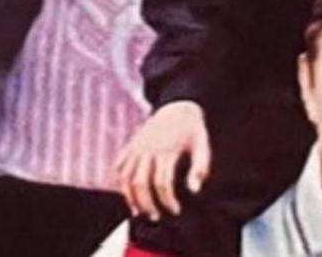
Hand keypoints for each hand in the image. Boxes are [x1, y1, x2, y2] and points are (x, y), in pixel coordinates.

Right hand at [113, 100, 211, 220]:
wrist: (177, 105)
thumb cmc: (192, 128)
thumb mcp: (202, 144)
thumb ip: (200, 167)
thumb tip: (194, 191)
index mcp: (166, 149)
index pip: (162, 183)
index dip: (168, 201)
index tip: (175, 210)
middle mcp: (148, 148)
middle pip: (139, 183)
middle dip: (146, 204)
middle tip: (155, 217)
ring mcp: (136, 146)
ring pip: (125, 177)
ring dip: (129, 197)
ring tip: (138, 212)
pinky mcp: (131, 144)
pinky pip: (119, 166)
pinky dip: (120, 182)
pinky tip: (128, 194)